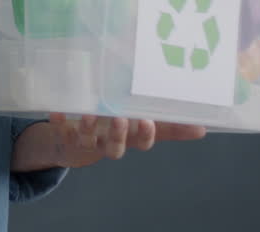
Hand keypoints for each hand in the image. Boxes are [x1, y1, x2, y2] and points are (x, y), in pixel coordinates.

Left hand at [12, 113, 205, 170]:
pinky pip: (59, 130)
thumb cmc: (113, 128)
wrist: (72, 140)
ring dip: (87, 128)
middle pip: (115, 147)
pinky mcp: (65, 135)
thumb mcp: (141, 124)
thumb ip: (169, 125)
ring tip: (88, 114)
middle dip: (117, 134)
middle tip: (120, 118)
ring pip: (87, 139)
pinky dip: (58, 122)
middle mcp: (108, 142)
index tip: (147, 121)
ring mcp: (86, 140)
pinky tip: (56, 111)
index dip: (144, 135)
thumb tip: (203, 126)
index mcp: (129, 139)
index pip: (142, 143)